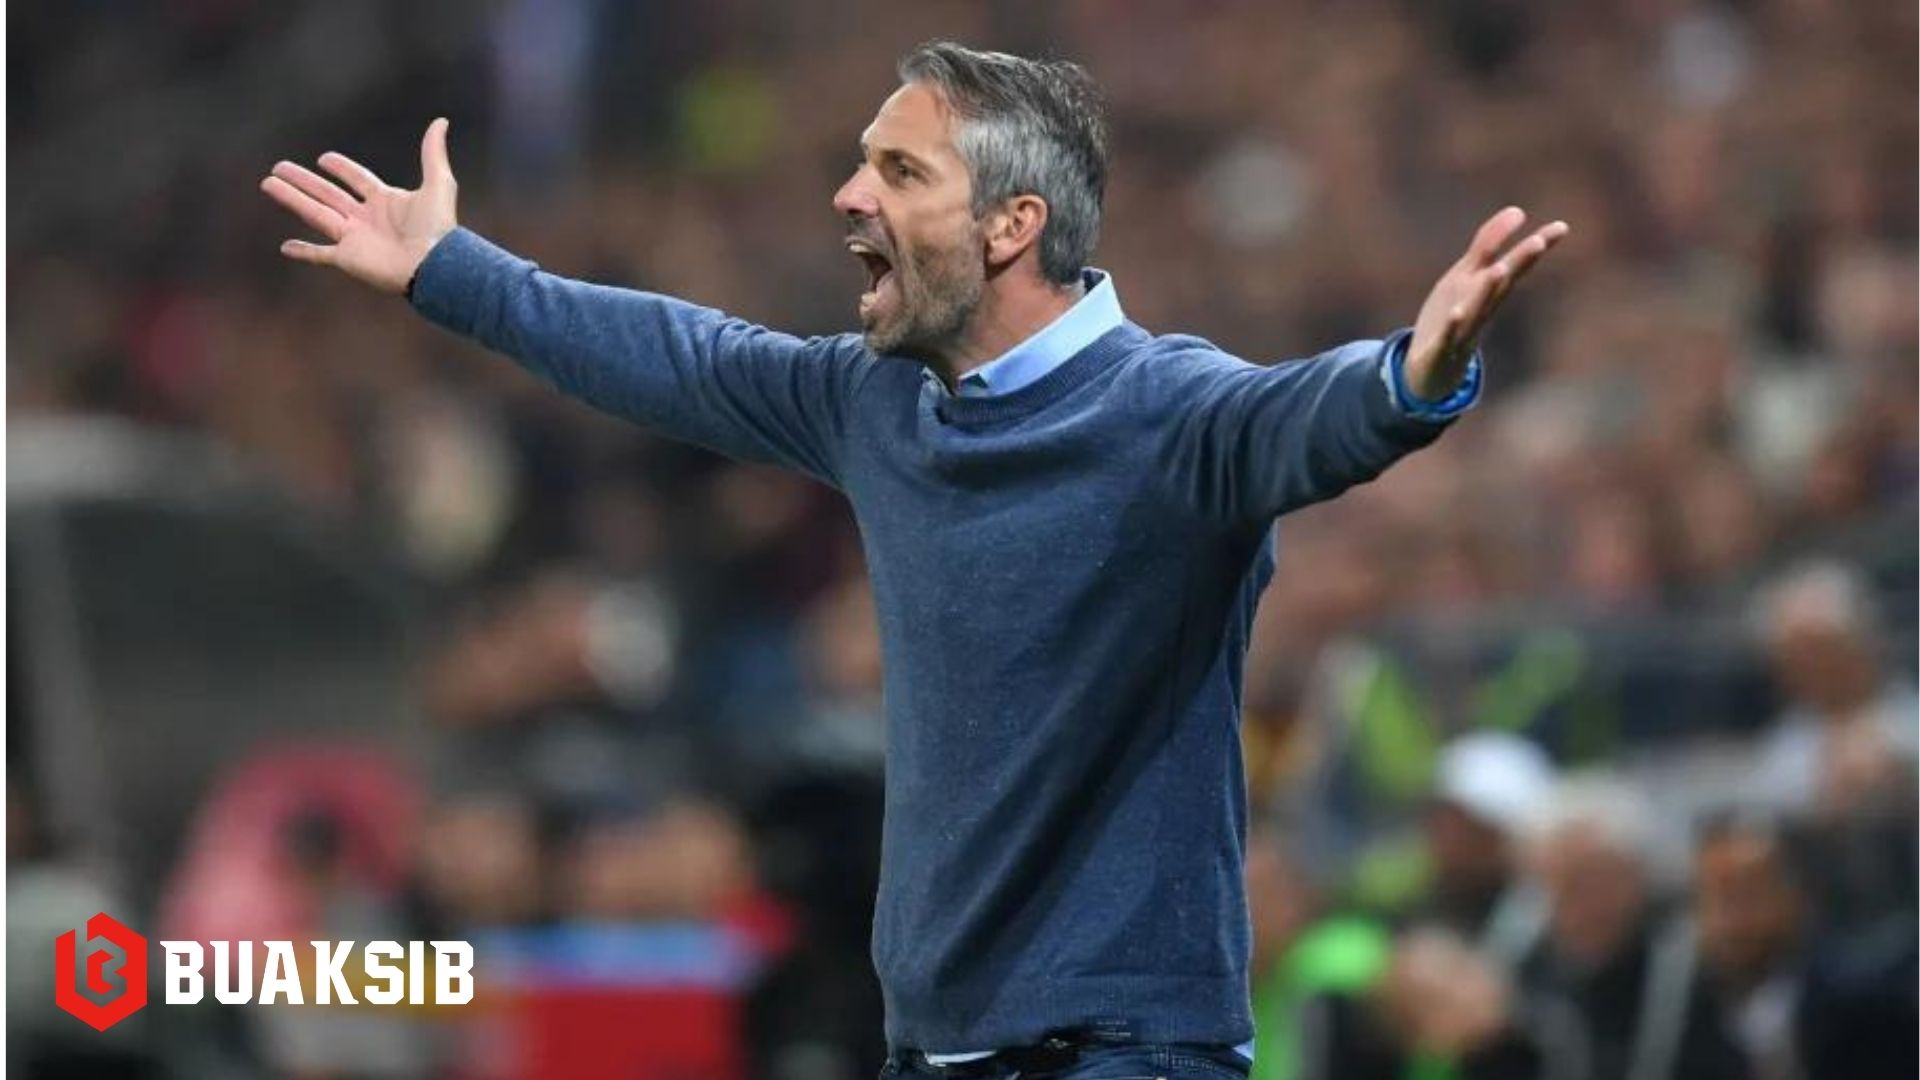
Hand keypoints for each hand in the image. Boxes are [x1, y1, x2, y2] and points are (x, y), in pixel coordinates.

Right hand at [260, 118, 458, 293]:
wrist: (433, 265)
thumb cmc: (438, 228)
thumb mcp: (438, 183)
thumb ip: (433, 153)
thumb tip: (441, 121)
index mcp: (385, 201)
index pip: (358, 179)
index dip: (342, 168)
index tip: (323, 158)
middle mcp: (366, 218)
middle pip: (327, 194)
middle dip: (303, 181)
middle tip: (279, 167)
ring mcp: (354, 239)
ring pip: (315, 214)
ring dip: (292, 200)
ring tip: (268, 184)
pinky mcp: (347, 258)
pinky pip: (320, 254)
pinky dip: (303, 252)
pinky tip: (285, 248)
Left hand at [1404, 206, 1568, 400]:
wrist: (1430, 373)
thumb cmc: (1453, 318)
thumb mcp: (1466, 276)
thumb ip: (1488, 244)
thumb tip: (1518, 210)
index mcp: (1486, 291)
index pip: (1514, 265)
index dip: (1535, 246)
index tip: (1561, 227)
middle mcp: (1480, 310)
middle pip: (1501, 286)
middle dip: (1518, 265)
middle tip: (1538, 241)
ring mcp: (1462, 331)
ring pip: (1478, 309)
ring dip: (1489, 291)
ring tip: (1501, 269)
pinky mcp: (1440, 350)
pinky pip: (1447, 337)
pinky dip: (1452, 326)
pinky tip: (1457, 312)